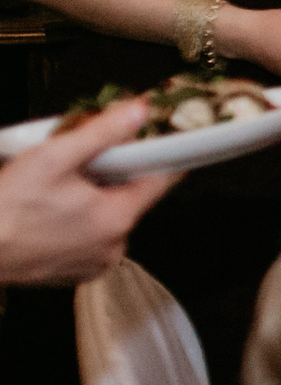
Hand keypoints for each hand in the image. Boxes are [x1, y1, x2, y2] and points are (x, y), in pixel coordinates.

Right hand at [0, 98, 179, 285]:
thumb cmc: (6, 207)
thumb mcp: (53, 157)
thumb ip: (102, 132)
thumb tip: (138, 111)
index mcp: (116, 217)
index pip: (161, 180)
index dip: (159, 156)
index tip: (158, 142)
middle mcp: (114, 246)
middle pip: (131, 198)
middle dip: (112, 177)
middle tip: (82, 165)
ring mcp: (96, 262)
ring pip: (109, 218)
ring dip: (94, 202)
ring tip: (59, 193)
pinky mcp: (77, 272)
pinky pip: (92, 240)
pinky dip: (80, 225)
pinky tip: (54, 215)